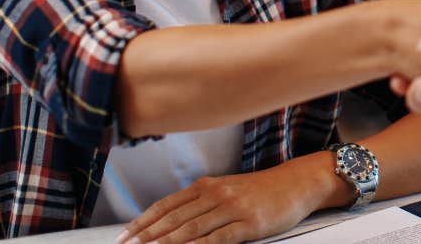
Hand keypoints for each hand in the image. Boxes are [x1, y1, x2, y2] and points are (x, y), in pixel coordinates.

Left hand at [117, 156, 334, 243]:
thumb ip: (201, 201)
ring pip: (191, 228)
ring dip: (166, 242)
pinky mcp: (249, 224)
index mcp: (207, 185)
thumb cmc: (261, 190)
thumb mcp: (227, 188)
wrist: (297, 183)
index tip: (123, 237)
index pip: (166, 205)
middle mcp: (216, 194)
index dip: (142, 222)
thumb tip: (170, 220)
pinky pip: (218, 238)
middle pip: (173, 218)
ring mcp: (232, 209)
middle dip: (146, 236)